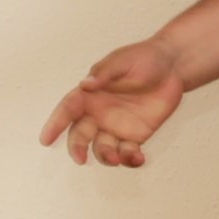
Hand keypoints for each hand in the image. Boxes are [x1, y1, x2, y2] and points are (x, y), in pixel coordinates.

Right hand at [39, 39, 184, 167]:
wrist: (173, 68)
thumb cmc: (145, 58)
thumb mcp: (123, 61)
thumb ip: (105, 74)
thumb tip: (85, 85)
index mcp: (91, 93)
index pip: (68, 109)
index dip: (55, 124)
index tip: (45, 139)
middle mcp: (99, 112)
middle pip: (80, 135)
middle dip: (77, 148)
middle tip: (80, 158)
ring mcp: (116, 126)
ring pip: (102, 148)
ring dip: (106, 157)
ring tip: (118, 157)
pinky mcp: (135, 136)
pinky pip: (127, 153)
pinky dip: (130, 160)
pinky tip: (138, 158)